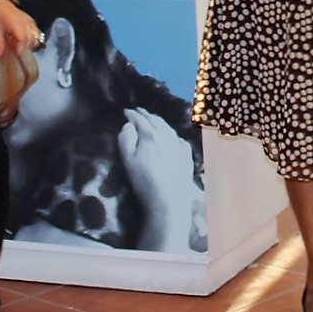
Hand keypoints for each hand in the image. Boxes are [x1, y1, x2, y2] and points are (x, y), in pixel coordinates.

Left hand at [0, 0, 41, 58]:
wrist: (0, 3)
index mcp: (15, 23)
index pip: (22, 39)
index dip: (20, 48)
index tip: (15, 53)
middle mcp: (24, 21)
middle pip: (31, 39)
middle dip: (24, 47)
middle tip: (16, 50)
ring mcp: (29, 20)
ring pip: (36, 36)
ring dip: (30, 43)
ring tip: (20, 45)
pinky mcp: (31, 20)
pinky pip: (36, 31)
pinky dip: (33, 38)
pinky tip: (24, 39)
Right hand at [118, 108, 196, 251]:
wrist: (169, 200)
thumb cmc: (145, 181)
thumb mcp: (128, 160)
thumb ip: (126, 139)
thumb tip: (129, 125)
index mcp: (151, 135)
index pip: (140, 120)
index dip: (132, 114)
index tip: (126, 111)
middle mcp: (167, 136)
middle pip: (155, 121)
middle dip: (146, 115)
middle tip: (138, 111)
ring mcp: (179, 146)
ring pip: (168, 128)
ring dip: (159, 122)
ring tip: (153, 119)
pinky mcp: (187, 157)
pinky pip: (179, 139)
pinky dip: (172, 134)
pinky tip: (172, 136)